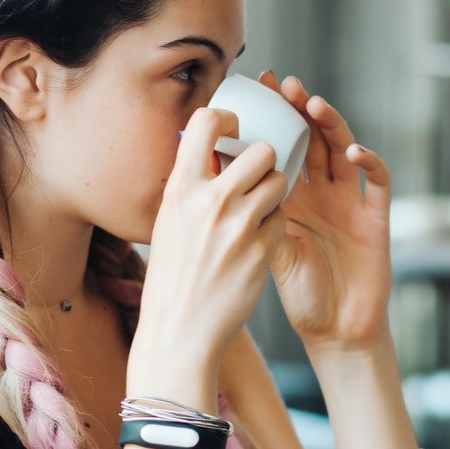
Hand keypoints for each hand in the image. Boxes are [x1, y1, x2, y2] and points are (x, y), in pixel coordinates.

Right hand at [132, 106, 288, 393]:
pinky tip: (256, 244)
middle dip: (266, 160)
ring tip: (258, 211)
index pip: (206, 122)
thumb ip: (191, 187)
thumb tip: (211, 155)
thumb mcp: (168, 223)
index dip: (227, 118)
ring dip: (274, 192)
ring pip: (279, 183)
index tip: (234, 130)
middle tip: (258, 177)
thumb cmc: (172, 278)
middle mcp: (211, 201)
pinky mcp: (262, 250)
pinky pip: (282, 219)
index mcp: (181, 189)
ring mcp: (239, 226)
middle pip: (262, 150)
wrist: (179, 330)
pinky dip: (274, 227)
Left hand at [262, 72, 392, 350]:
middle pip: (314, 139)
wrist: (334, 330)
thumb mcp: (265, 247)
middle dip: (301, 109)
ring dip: (332, 125)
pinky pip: (378, 183)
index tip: (256, 88)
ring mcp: (351, 203)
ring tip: (314, 105)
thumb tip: (209, 177)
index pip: (284, 145)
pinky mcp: (376, 219)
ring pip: (344, 151)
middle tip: (286, 84)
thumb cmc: (299, 293)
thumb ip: (249, 212)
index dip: (275, 116)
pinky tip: (354, 152)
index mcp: (293, 196)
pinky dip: (370, 163)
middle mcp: (323, 193)